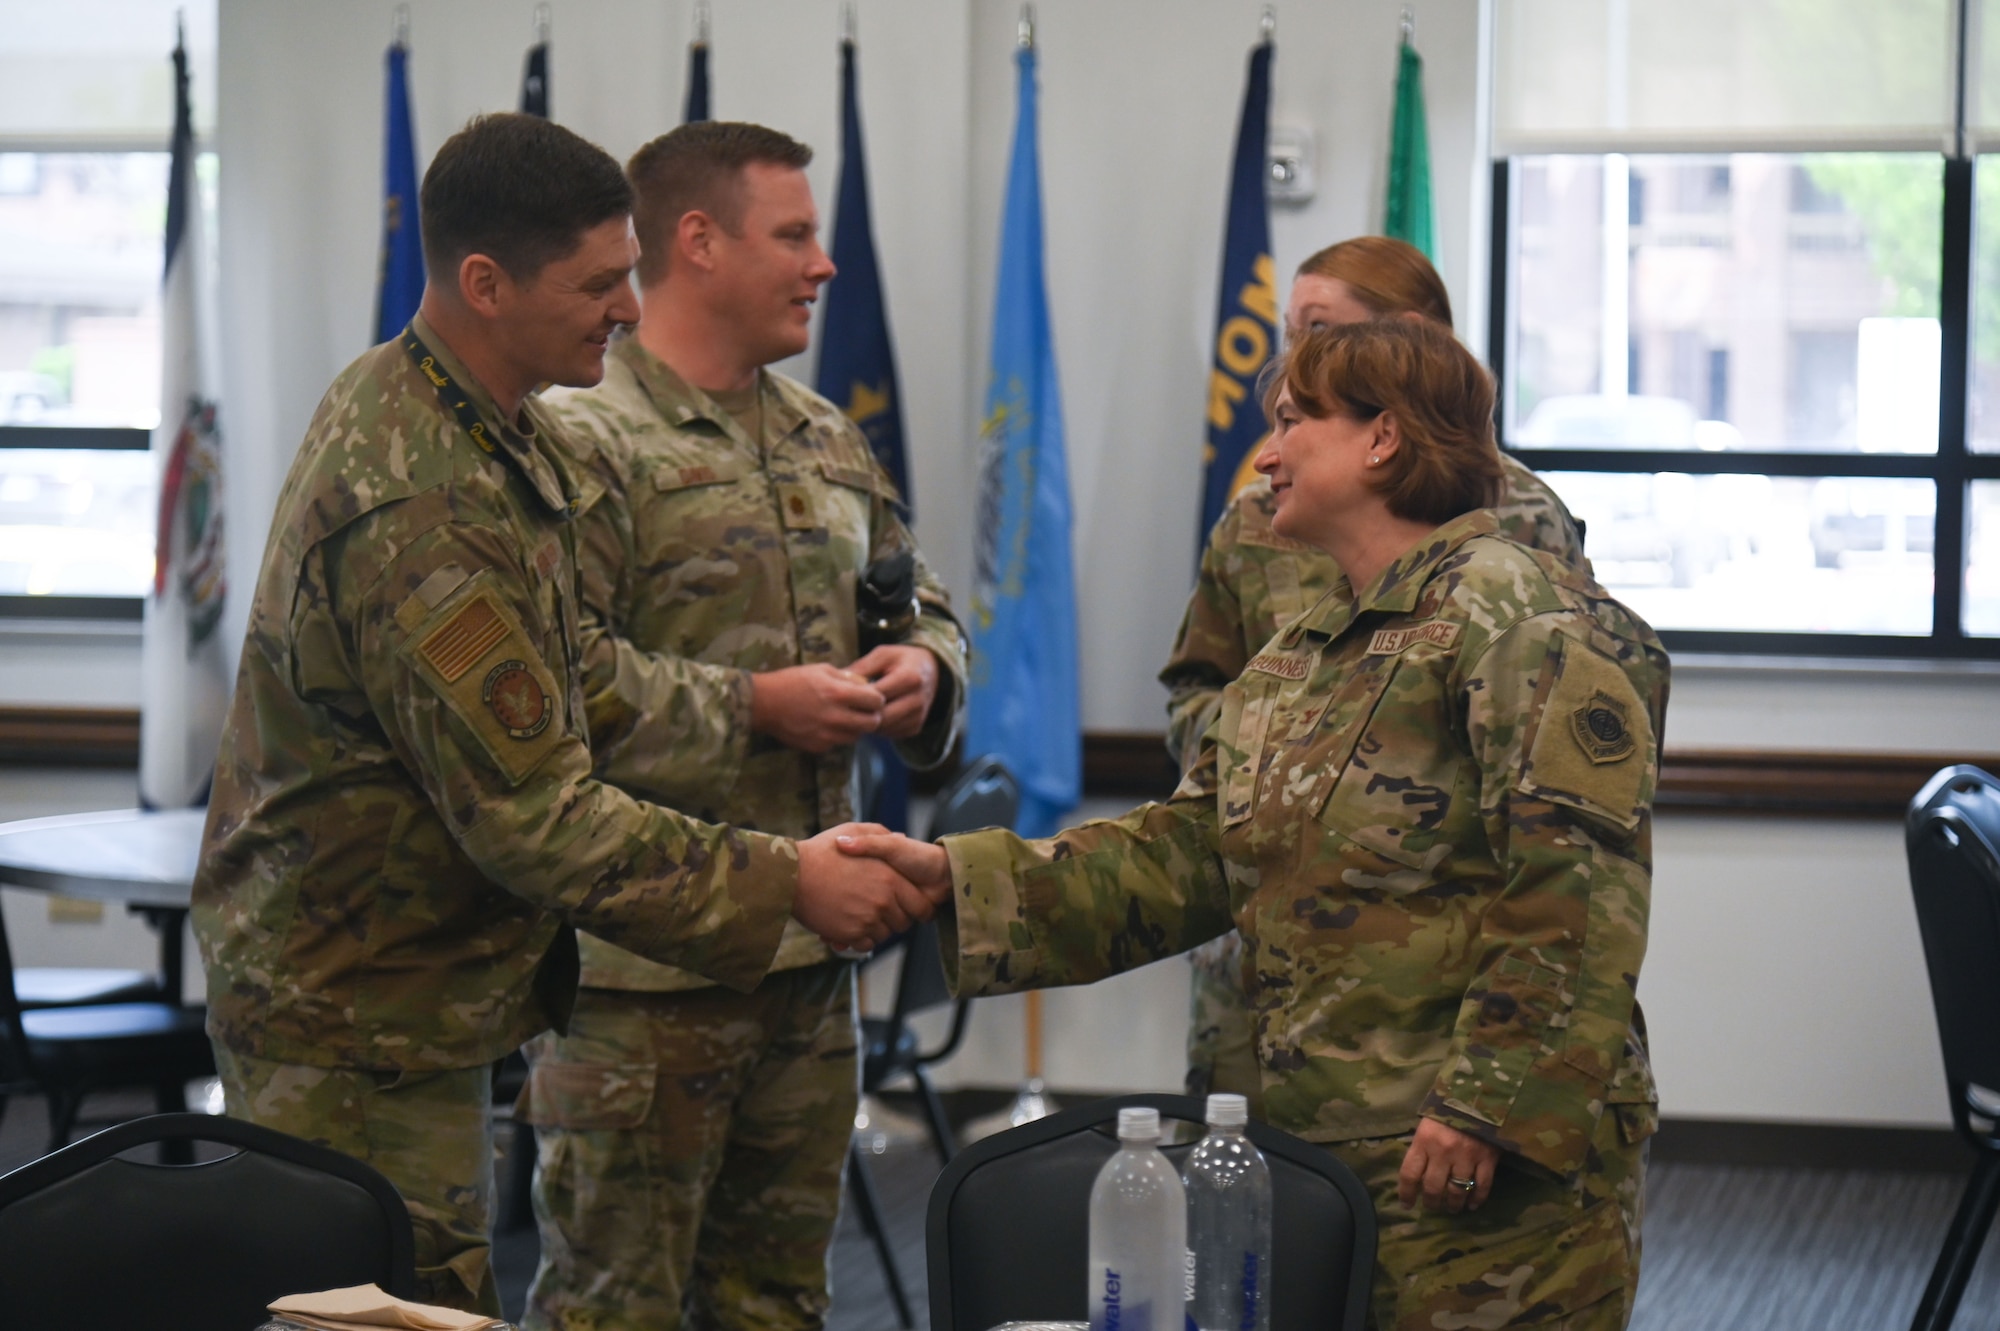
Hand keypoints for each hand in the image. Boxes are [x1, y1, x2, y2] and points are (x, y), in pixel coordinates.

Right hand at [750, 664, 884, 753]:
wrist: (763, 704)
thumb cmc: (791, 681)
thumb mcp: (821, 670)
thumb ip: (847, 678)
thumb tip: (866, 686)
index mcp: (839, 693)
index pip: (876, 701)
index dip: (877, 699)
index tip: (872, 697)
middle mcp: (836, 717)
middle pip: (872, 723)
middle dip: (872, 716)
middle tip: (865, 711)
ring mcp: (828, 735)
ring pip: (857, 736)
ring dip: (856, 727)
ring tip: (844, 717)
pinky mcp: (819, 747)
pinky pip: (838, 743)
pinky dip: (838, 735)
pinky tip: (826, 725)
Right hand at [794, 823, 938, 951]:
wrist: (792, 873)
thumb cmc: (821, 851)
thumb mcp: (854, 831)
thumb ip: (881, 835)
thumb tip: (901, 836)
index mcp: (890, 878)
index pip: (921, 908)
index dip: (916, 909)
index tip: (906, 907)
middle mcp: (883, 901)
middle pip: (903, 924)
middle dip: (893, 919)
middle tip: (876, 909)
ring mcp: (867, 919)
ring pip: (884, 935)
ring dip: (875, 929)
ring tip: (858, 914)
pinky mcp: (849, 934)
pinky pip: (865, 945)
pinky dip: (859, 939)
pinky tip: (848, 925)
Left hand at [850, 644, 939, 739]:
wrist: (931, 671)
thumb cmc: (902, 660)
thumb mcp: (882, 655)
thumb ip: (861, 668)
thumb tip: (836, 682)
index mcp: (910, 678)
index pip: (876, 696)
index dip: (857, 697)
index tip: (843, 695)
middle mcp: (917, 700)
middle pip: (881, 716)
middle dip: (861, 714)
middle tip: (845, 708)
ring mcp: (918, 716)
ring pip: (884, 728)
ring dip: (868, 723)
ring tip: (856, 712)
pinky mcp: (916, 728)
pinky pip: (891, 733)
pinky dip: (879, 728)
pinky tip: (871, 716)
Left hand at [1397, 1117, 1501, 1214]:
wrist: (1481, 1093)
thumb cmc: (1448, 1107)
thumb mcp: (1427, 1123)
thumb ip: (1422, 1146)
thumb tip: (1416, 1172)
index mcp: (1424, 1140)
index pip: (1409, 1174)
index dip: (1406, 1194)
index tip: (1407, 1205)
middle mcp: (1443, 1152)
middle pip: (1433, 1187)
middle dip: (1431, 1202)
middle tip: (1432, 1207)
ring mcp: (1466, 1157)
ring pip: (1457, 1191)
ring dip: (1453, 1204)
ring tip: (1452, 1209)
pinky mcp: (1487, 1159)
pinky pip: (1482, 1186)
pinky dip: (1477, 1199)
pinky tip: (1472, 1205)